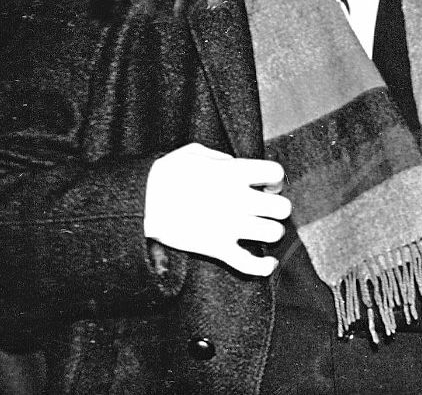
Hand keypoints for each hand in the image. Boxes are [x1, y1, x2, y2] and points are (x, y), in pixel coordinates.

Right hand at [144, 143, 291, 275]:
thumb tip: (234, 165)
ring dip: (270, 232)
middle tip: (264, 210)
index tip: (267, 187)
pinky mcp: (217, 248)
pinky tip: (267, 263)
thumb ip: (219, 158)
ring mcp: (229, 225)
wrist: (138, 204)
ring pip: (273, 233)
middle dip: (277, 209)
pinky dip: (263, 267)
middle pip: (282, 208)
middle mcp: (238, 199)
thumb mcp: (191, 154)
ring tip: (260, 230)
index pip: (276, 173)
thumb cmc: (162, 176)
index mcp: (233, 174)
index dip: (276, 181)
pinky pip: (250, 264)